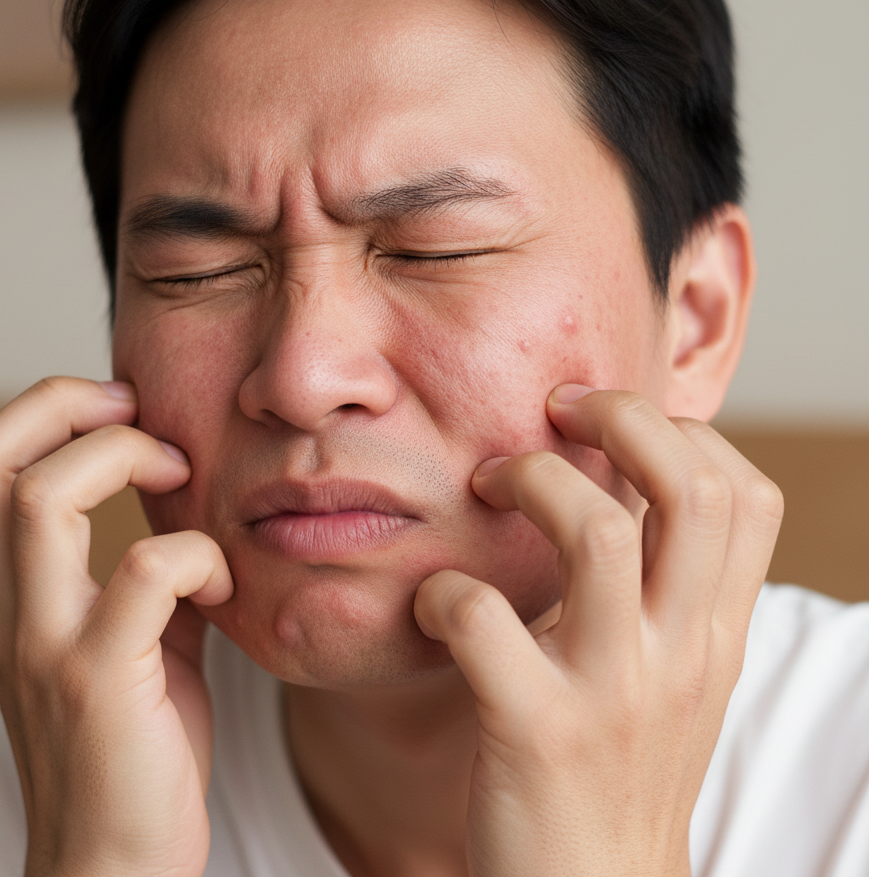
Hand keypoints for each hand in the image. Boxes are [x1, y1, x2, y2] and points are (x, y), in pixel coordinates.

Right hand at [0, 377, 232, 876]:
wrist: (115, 867)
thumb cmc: (135, 751)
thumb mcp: (137, 644)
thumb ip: (150, 581)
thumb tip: (195, 520)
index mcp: (17, 594)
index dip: (48, 410)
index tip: (126, 413)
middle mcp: (13, 609)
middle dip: (64, 403)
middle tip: (138, 413)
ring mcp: (48, 643)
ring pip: (44, 500)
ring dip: (125, 460)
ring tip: (181, 477)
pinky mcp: (99, 681)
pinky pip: (142, 573)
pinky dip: (195, 555)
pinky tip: (223, 586)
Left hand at [414, 386, 783, 876]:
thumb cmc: (617, 766)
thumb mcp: (669, 673)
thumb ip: (660, 587)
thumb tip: (616, 481)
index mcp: (712, 632)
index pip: (746, 495)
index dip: (684, 431)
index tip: (609, 423)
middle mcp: (679, 653)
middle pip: (689, 490)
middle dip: (621, 418)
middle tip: (555, 412)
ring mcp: (613, 692)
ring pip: (596, 533)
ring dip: (530, 481)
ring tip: (487, 485)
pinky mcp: (534, 729)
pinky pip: (483, 619)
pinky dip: (444, 589)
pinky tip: (432, 601)